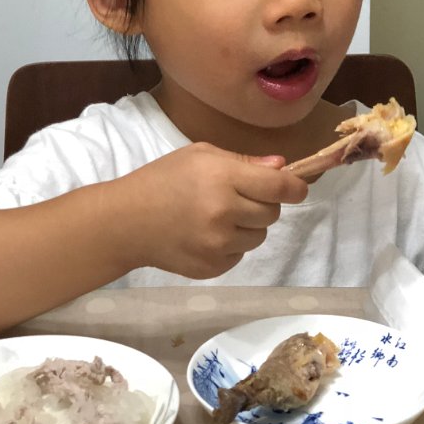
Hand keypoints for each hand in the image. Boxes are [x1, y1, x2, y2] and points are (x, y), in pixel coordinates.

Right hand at [110, 143, 307, 279]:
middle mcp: (224, 213)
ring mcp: (218, 245)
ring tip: (219, 216)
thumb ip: (243, 162)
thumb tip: (281, 167)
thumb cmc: (163, 179)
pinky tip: (206, 234)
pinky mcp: (212, 268)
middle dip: (263, 203)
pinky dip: (232, 245)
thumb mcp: (200, 155)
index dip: (295, 188)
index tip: (297, 188)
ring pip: (259, 236)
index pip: (278, 187)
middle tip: (237, 196)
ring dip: (248, 226)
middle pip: (271, 213)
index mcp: (223, 179)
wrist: (126, 221)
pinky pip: (240, 254)